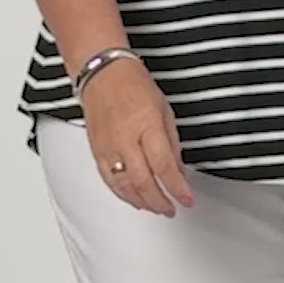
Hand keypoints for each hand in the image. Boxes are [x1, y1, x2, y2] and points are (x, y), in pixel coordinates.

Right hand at [81, 57, 194, 217]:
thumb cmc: (133, 84)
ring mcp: (108, 147)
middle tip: (172, 208)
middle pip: (144, 182)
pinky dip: (123, 195)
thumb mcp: (164, 108)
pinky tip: (134, 200)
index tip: (187, 199)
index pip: (164, 165)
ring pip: (125, 187)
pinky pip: (109, 182)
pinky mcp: (96, 152)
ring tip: (157, 208)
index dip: (177, 187)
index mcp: (147, 124)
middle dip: (161, 201)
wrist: (102, 74)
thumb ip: (172, 142)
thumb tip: (179, 169)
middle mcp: (125, 139)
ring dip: (143, 202)